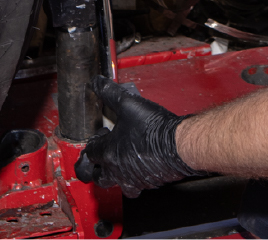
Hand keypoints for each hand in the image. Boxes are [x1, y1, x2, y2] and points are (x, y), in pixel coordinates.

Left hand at [74, 76, 200, 197]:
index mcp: (108, 153)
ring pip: (116, 185)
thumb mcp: (129, 104)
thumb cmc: (154, 127)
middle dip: (96, 167)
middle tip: (102, 157)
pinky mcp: (148, 183)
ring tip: (121, 162)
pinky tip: (142, 163)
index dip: (92, 143)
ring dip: (115, 175)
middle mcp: (117, 171)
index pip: (89, 154)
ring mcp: (132, 180)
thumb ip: (110, 93)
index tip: (101, 135)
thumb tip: (96, 82)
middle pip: (96, 177)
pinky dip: (135, 177)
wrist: (178, 144)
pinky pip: (136, 186)